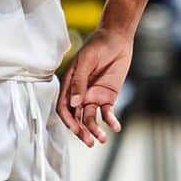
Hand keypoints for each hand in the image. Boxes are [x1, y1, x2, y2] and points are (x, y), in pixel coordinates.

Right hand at [56, 26, 133, 146]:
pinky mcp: (108, 97)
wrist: (117, 39)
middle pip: (77, 117)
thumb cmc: (97, 46)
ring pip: (91, 118)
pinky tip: (115, 127)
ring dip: (94, 130)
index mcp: (69, 85)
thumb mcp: (86, 61)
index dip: (68, 121)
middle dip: (81, 131)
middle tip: (89, 142)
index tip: (76, 129)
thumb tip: (74, 103)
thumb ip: (80, 81)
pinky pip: (107, 112)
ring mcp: (93, 96)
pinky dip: (111, 121)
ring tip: (102, 139)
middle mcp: (79, 94)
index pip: (64, 108)